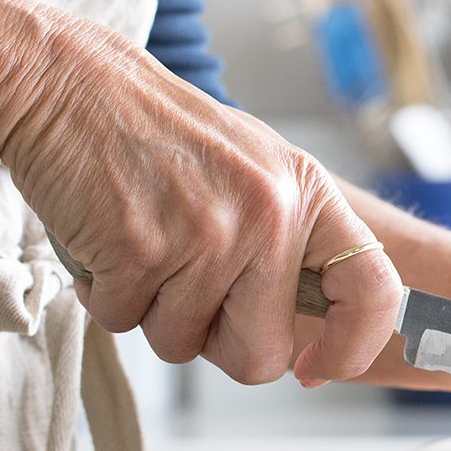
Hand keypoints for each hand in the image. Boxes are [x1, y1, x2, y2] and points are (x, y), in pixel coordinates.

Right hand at [0, 0, 401, 385]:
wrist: (79, 85)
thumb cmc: (165, 134)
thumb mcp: (257, 170)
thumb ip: (288, 240)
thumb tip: (306, 329)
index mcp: (307, 194)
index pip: (372, 288)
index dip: (353, 345)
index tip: (317, 365)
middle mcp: (269, 215)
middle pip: (260, 353)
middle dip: (218, 342)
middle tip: (189, 289)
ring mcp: (207, 234)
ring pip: (182, 344)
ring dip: (154, 311)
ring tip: (147, 242)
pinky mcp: (140, 250)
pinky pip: (123, 323)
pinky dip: (107, 296)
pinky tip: (111, 239)